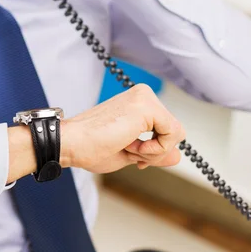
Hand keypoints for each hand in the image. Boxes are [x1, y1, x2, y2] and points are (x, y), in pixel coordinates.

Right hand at [61, 84, 184, 173]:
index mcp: (137, 102)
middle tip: (129, 151)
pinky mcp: (147, 106)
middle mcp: (143, 95)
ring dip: (153, 151)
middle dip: (155, 151)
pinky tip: (132, 146)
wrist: (72, 143)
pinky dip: (156, 149)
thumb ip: (155, 152)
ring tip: (127, 147)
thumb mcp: (130, 152)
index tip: (132, 153)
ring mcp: (145, 97)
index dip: (153, 149)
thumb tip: (179, 156)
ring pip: (175, 133)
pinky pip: (173, 133)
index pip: (164, 129)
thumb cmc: (90, 147)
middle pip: (173, 131)